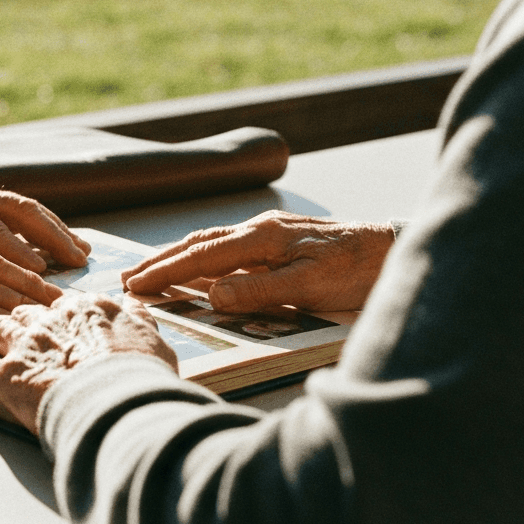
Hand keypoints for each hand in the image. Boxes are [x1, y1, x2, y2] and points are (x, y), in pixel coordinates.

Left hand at [0, 150, 89, 271]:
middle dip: (52, 236)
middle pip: (19, 210)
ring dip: (55, 228)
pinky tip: (58, 237)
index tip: (41, 273)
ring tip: (81, 250)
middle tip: (78, 260)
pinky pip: (15, 206)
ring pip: (24, 206)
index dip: (17, 252)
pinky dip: (42, 222)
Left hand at [0, 293, 177, 432]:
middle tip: (15, 316)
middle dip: (21, 314)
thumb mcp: (151, 338)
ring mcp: (26, 345)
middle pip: (28, 310)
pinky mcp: (7, 375)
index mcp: (87, 310)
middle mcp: (52, 320)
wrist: (116, 400)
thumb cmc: (138, 374)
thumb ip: (137, 319)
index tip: (57, 315)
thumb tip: (132, 304)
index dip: (60, 311)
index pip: (66, 304)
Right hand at [121, 211, 394, 312]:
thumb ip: (262, 290)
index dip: (167, 271)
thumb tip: (213, 294)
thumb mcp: (312, 285)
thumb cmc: (358, 270)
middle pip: (201, 243)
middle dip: (162, 261)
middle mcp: (263, 229)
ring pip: (214, 243)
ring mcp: (272, 233)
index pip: (204, 255)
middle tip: (128, 280)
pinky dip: (205, 259)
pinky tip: (200, 272)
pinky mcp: (282, 242)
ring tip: (152, 273)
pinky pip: (232, 249)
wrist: (394, 250)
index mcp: (265, 237)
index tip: (136, 286)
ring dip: (180, 258)